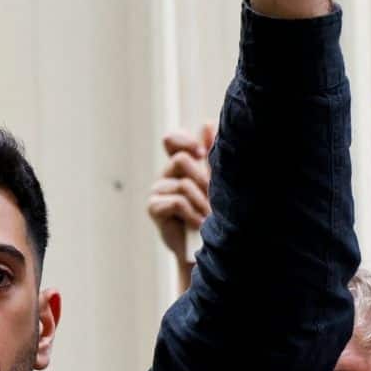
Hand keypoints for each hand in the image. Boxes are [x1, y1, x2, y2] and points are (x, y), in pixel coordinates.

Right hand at [147, 124, 214, 273]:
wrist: (205, 247)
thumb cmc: (214, 213)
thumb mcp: (217, 180)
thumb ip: (212, 152)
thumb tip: (207, 123)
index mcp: (181, 163)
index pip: (172, 139)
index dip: (184, 140)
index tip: (201, 153)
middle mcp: (168, 174)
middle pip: (180, 159)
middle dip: (201, 178)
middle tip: (213, 195)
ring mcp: (159, 190)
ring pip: (182, 183)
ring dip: (201, 201)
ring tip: (209, 216)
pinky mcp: (154, 207)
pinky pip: (175, 201)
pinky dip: (192, 213)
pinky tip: (198, 224)